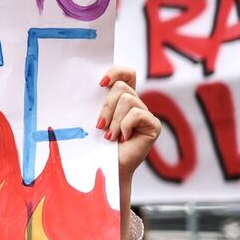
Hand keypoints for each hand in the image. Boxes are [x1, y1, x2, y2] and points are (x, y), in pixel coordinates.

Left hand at [95, 65, 161, 184]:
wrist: (106, 167)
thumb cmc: (95, 144)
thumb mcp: (92, 119)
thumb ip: (94, 102)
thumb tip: (85, 84)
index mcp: (121, 99)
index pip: (126, 73)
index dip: (116, 71)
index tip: (100, 83)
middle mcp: (135, 104)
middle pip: (122, 87)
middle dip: (107, 106)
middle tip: (100, 125)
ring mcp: (145, 114)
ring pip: (127, 100)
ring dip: (114, 120)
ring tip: (110, 136)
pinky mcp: (153, 125)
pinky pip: (137, 114)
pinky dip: (125, 126)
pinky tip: (123, 139)